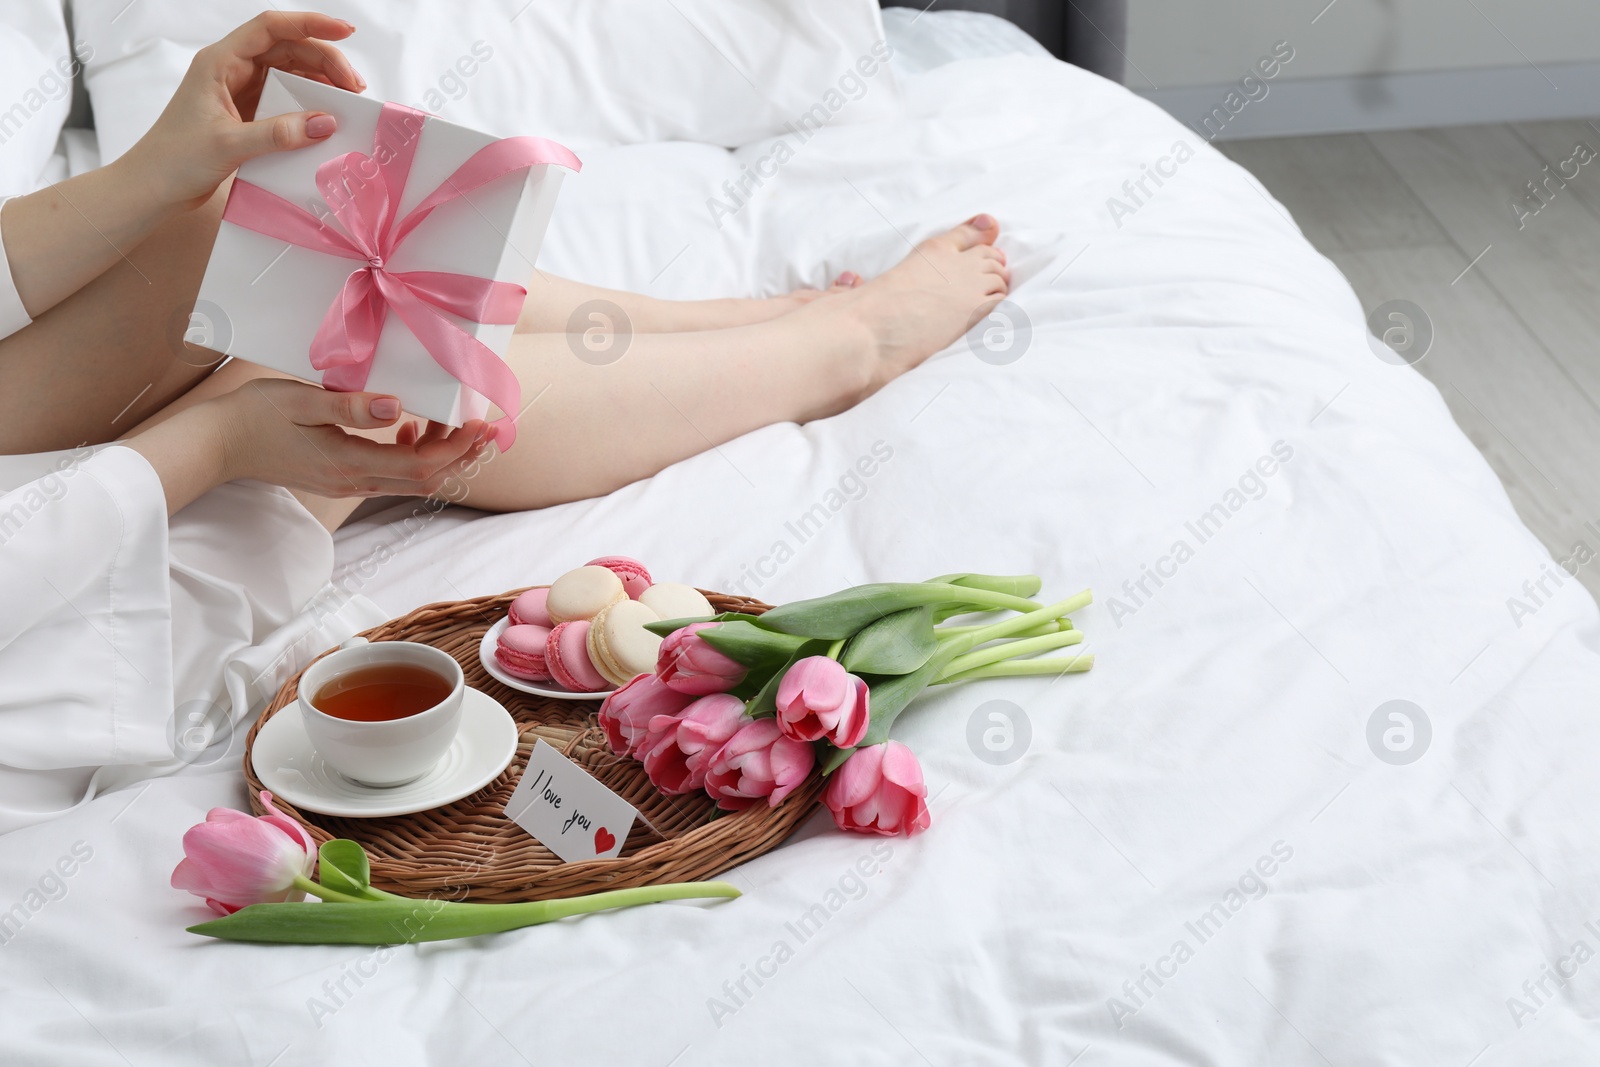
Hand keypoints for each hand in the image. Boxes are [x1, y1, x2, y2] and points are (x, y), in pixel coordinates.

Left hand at [124, 11, 366, 210]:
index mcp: (220, 62)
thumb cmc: (175, 160)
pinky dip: (307, 105)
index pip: (271, 28)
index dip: (310, 24)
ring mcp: (239, 91)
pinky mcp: (246, 114)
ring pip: (289, 74)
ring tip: (347, 102)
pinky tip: (325, 119)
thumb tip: (325, 123)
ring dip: (320, 84)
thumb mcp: (230, 144)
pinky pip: (284, 100)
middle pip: (288, 50)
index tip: (346, 32)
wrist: (152, 188)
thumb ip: (279, 133)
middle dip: (325, 62)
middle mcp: (231, 70)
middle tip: (354, 87)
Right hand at [216, 379, 492, 497]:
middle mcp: (355, 481)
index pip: (420, 466)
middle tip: (488, 429)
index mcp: (350, 464)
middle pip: (425, 479)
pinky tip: (409, 427)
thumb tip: (398, 408)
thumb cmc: (255, 416)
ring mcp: (348, 483)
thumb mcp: (302, 401)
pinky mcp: (342, 477)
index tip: (480, 425)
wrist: (218, 444)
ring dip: (441, 456)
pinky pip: (390, 473)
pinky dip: (412, 455)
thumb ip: (350, 406)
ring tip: (457, 424)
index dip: (457, 449)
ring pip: (411, 479)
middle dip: (462, 456)